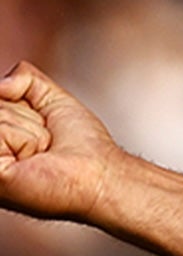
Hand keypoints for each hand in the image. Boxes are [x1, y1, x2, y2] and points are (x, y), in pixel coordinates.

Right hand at [0, 63, 120, 221]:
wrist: (99, 175)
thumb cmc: (82, 147)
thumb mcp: (52, 100)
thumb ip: (25, 80)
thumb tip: (0, 84)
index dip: (25, 107)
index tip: (43, 128)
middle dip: (27, 118)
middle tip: (44, 144)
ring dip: (29, 131)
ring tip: (40, 153)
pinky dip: (23, 141)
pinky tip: (31, 161)